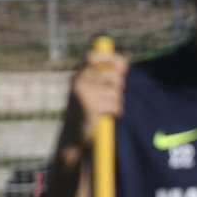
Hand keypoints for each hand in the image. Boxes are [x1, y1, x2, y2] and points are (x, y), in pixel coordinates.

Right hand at [45, 48, 128, 196]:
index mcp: (78, 76)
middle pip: (114, 76)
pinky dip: (116, 112)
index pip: (93, 56)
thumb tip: (123, 64)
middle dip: (119, 89)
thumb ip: (105, 78)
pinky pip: (115, 105)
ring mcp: (84, 93)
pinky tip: (106, 117)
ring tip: (106, 111)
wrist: (73, 139)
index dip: (109, 57)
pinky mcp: (90, 106)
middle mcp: (78, 81)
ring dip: (117, 103)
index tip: (121, 65)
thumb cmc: (86, 115)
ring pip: (116, 92)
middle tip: (110, 100)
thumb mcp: (91, 93)